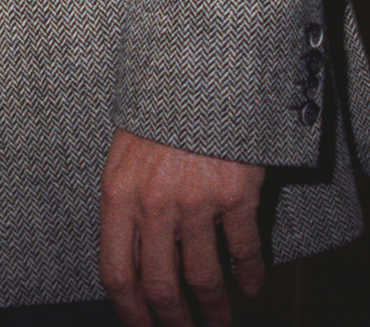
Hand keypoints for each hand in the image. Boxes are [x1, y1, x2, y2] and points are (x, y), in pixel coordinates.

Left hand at [97, 129, 264, 326]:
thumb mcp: (125, 154)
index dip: (130, 311)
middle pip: (159, 286)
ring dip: (214, 310)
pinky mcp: (235, 192)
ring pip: (202, 277)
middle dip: (173, 322)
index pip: (116, 271)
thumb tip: (131, 259)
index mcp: (118, 194)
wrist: (200, 68)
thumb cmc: (160, 113)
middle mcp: (153, 202)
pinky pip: (242, 249)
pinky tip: (253, 287)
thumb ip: (126, 203)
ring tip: (220, 323)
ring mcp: (195, 199)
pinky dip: (249, 275)